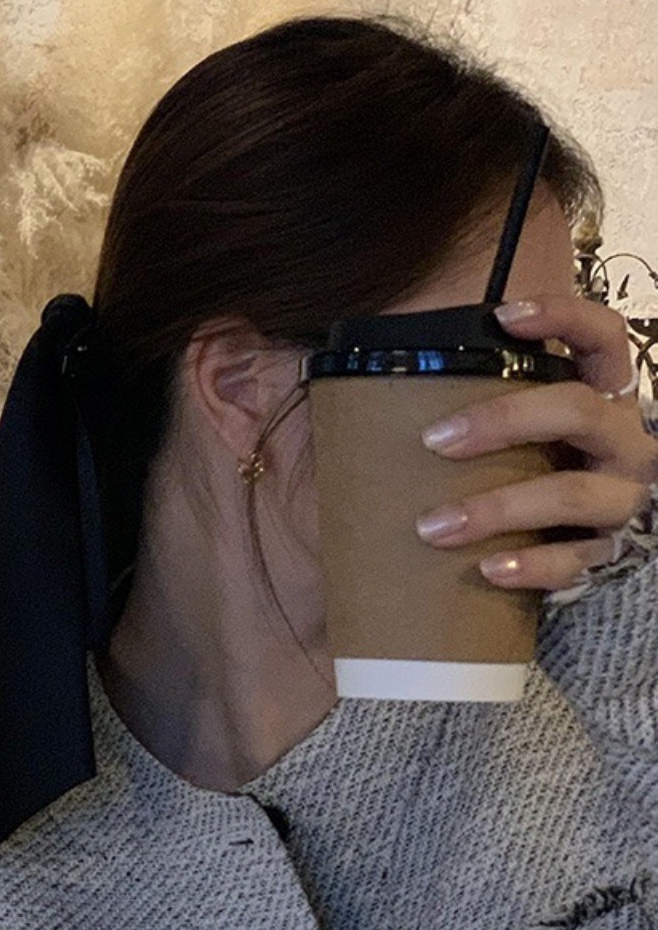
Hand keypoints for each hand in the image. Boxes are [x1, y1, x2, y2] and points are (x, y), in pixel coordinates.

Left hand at [413, 295, 657, 591]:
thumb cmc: (526, 478)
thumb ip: (467, 407)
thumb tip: (350, 378)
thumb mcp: (518, 436)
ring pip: (573, 494)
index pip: (602, 338)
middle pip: (579, 410)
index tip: (503, 316)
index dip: (563, 317)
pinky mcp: (610, 555)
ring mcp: (621, 499)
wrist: (579, 555)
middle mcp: (622, 442)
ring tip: (432, 527)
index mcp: (601, 400)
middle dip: (504, 420)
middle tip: (434, 441)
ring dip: (498, 508)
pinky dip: (531, 565)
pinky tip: (486, 569)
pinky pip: (576, 560)